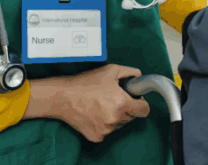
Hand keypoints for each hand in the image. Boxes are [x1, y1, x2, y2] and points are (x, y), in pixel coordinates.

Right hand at [26, 65, 150, 142]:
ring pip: (120, 124)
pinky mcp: (97, 137)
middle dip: (127, 108)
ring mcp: (106, 130)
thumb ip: (131, 73)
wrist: (63, 97)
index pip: (144, 110)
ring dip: (116, 116)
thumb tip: (139, 79)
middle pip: (132, 116)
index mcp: (122, 103)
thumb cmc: (87, 82)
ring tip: (102, 105)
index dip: (141, 103)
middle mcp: (115, 119)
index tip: (135, 99)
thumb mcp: (111, 70)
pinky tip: (95, 114)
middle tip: (113, 98)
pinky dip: (104, 124)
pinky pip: (107, 131)